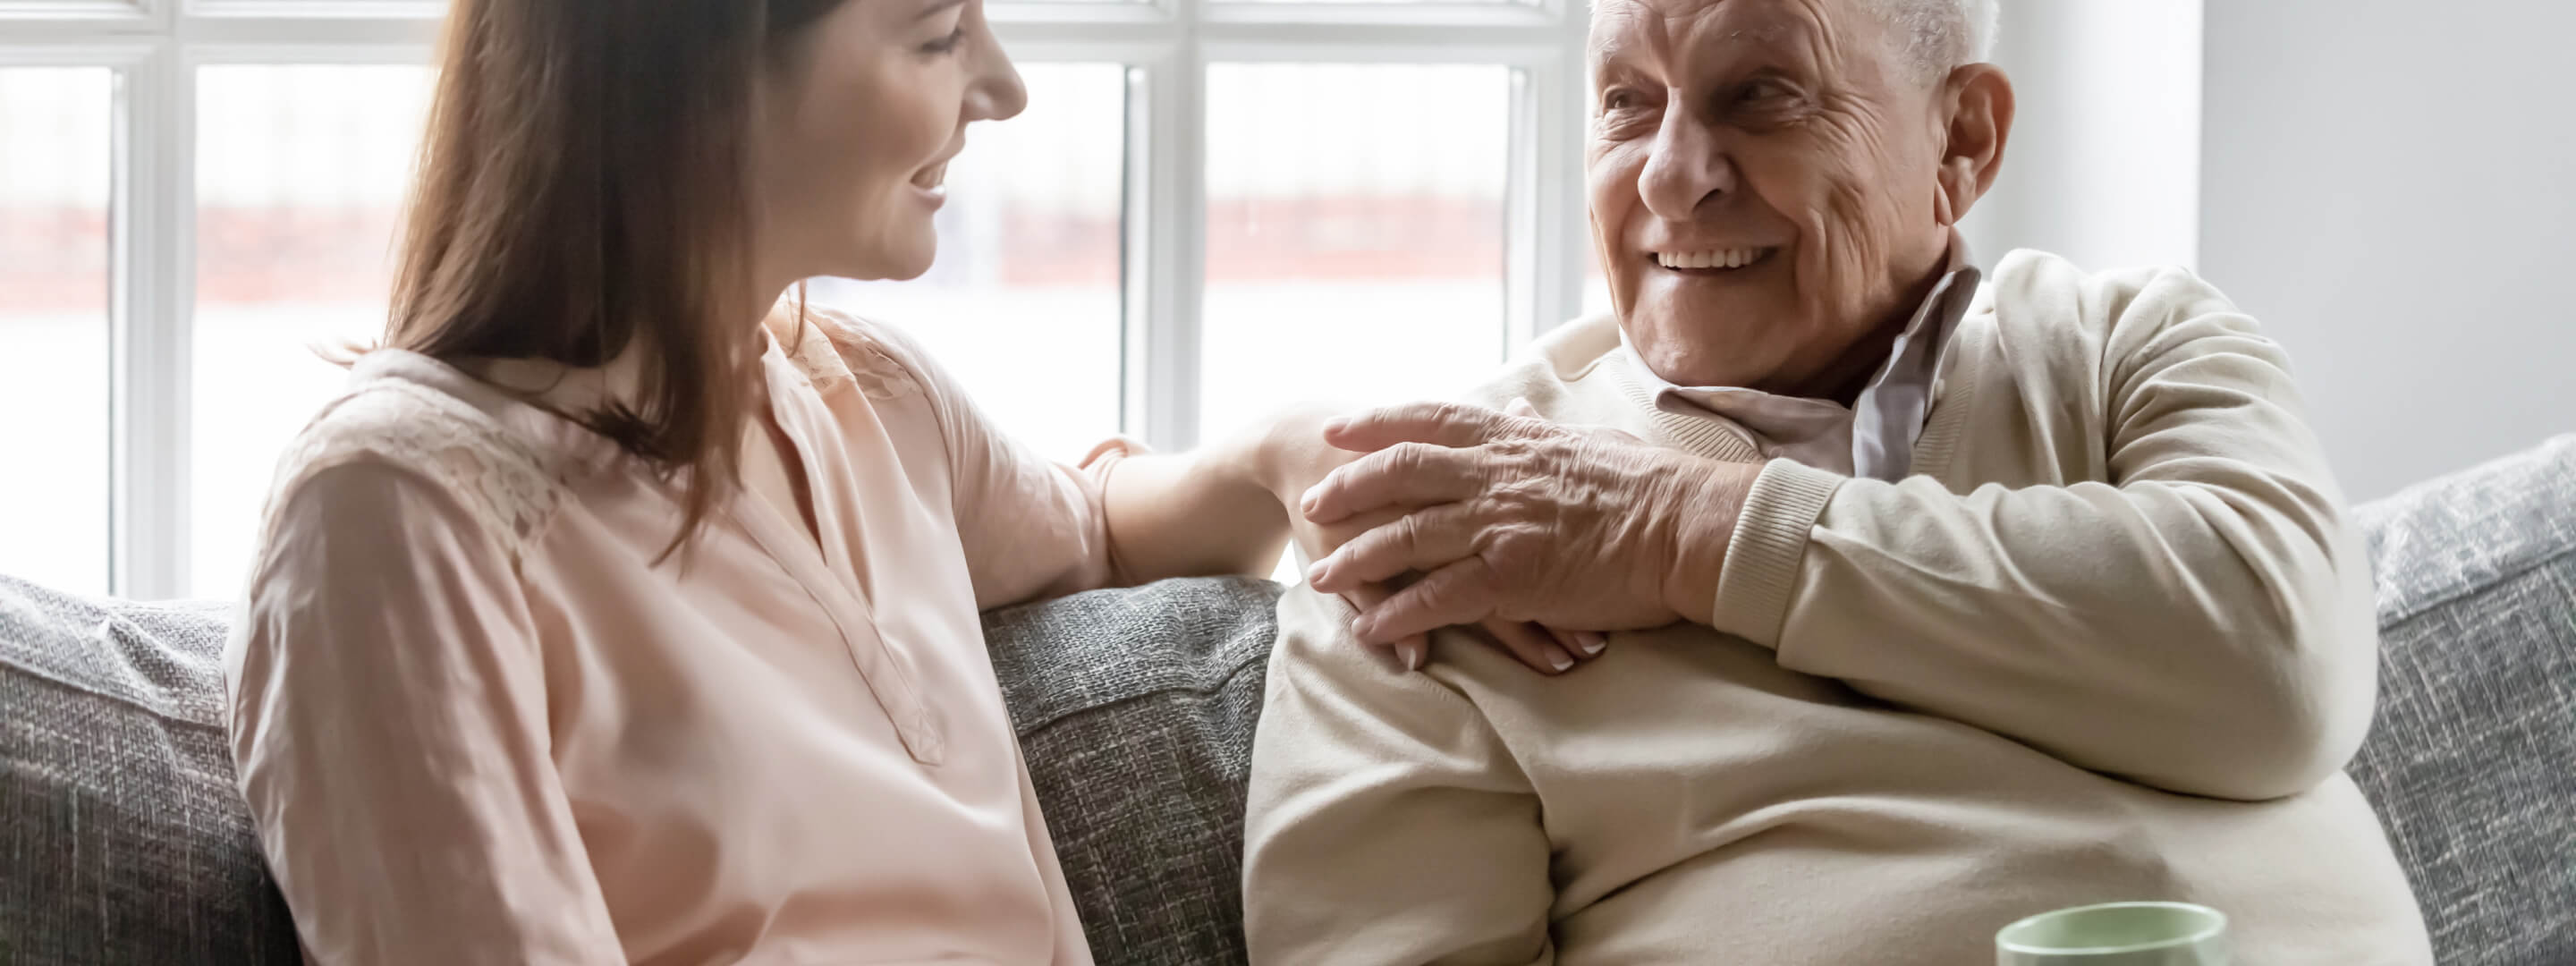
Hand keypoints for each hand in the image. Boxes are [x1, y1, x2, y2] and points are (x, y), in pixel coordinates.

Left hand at [1301, 401, 1757, 644]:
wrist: (1690, 527)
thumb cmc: (1651, 487)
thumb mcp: (1586, 441)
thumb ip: (1540, 429)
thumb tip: (1517, 408)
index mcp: (1513, 439)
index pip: (1427, 420)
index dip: (1376, 423)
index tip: (1337, 431)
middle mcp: (1495, 475)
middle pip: (1398, 474)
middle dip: (1347, 489)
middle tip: (1312, 504)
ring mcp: (1498, 525)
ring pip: (1404, 538)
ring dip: (1355, 559)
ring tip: (1320, 578)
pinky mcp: (1510, 577)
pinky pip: (1436, 598)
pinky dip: (1397, 614)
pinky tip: (1369, 629)